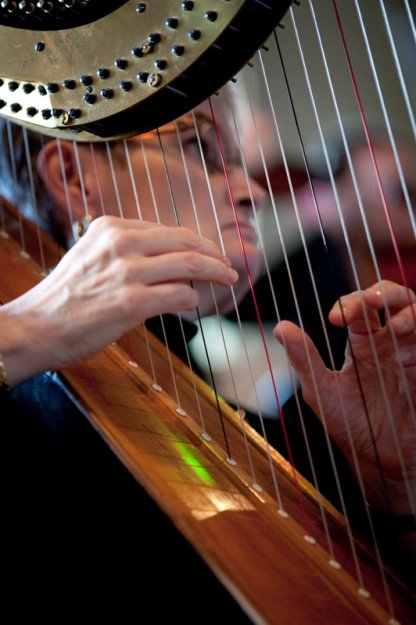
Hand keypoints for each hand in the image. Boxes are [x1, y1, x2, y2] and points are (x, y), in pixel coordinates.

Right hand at [1, 216, 237, 385]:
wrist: (35, 327)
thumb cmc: (64, 298)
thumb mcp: (90, 255)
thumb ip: (124, 250)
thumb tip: (163, 258)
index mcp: (111, 227)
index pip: (169, 231)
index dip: (197, 243)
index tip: (210, 254)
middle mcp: (121, 243)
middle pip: (186, 242)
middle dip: (215, 255)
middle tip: (229, 267)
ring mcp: (127, 272)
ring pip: (191, 265)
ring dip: (216, 274)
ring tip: (228, 281)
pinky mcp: (132, 303)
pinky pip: (180, 295)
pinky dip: (192, 299)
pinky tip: (192, 304)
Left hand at [274, 280, 415, 515]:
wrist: (379, 461)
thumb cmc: (350, 426)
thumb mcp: (322, 390)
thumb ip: (304, 358)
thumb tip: (280, 327)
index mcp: (361, 343)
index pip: (358, 307)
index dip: (348, 303)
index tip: (335, 318)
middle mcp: (388, 343)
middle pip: (392, 299)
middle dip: (383, 292)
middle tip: (369, 301)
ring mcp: (411, 354)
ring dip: (409, 310)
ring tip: (397, 326)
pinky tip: (407, 337)